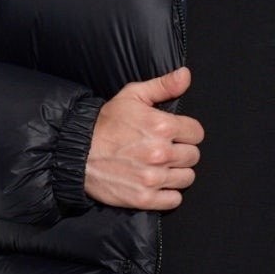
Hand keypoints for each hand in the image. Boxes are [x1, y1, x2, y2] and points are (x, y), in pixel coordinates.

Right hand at [84, 66, 203, 209]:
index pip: (196, 133)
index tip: (175, 135)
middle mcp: (161, 153)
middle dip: (182, 152)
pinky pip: (174, 199)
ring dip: (177, 173)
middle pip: (193, 156)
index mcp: (162, 126)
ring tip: (161, 167)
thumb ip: (163, 85)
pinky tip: (156, 183)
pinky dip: (168, 194)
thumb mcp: (132, 96)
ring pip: (187, 178)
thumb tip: (186, 74)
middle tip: (165, 150)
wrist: (77, 152)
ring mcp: (152, 178)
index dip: (187, 132)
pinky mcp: (144, 198)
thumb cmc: (106, 123)